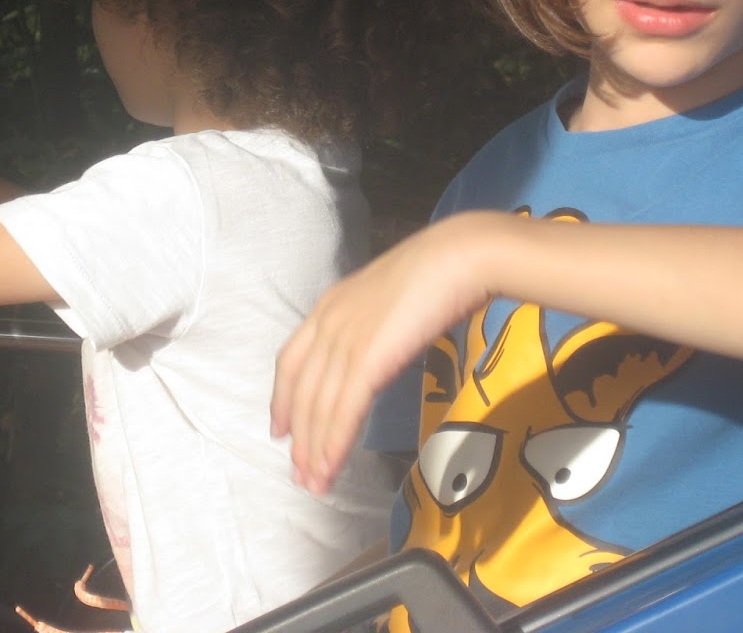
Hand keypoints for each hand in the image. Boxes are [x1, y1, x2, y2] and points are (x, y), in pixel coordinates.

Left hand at [270, 213, 501, 493]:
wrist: (461, 257)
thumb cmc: (440, 271)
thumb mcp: (392, 298)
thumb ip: (375, 324)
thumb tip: (379, 348)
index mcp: (330, 304)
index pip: (292, 360)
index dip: (283, 398)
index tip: (281, 429)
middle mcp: (328, 322)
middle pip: (300, 390)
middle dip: (299, 436)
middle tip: (302, 473)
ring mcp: (345, 340)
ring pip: (318, 406)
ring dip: (315, 450)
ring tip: (317, 484)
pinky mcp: (366, 358)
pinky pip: (342, 411)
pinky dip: (334, 443)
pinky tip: (332, 467)